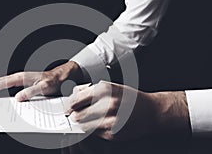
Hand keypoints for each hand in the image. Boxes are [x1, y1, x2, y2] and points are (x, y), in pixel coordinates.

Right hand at [0, 61, 82, 100]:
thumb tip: (18, 98)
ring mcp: (19, 80)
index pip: (1, 83)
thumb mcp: (45, 87)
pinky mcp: (21, 84)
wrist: (61, 77)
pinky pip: (5, 86)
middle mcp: (18, 77)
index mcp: (22, 77)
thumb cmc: (54, 82)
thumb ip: (32, 92)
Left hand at [67, 81, 190, 140]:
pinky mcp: (113, 134)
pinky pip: (94, 133)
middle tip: (75, 115)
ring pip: (84, 126)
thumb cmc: (129, 98)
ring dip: (83, 123)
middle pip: (78, 115)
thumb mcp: (110, 87)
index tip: (68, 108)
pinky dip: (94, 129)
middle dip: (74, 116)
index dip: (69, 105)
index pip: (76, 100)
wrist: (151, 112)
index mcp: (104, 90)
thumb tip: (73, 96)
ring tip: (90, 119)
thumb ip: (90, 90)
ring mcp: (110, 121)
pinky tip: (102, 124)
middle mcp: (107, 104)